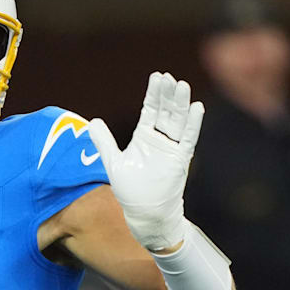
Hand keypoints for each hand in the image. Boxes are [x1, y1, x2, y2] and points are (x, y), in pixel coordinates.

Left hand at [87, 72, 203, 250]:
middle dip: (168, 94)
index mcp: (144, 137)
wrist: (144, 213)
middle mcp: (160, 140)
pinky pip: (188, 139)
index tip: (157, 76)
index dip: (154, 93)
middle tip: (169, 78)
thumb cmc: (130, 190)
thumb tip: (92, 121)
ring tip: (183, 85)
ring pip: (178, 121)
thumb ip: (104, 142)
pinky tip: (196, 108)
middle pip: (166, 111)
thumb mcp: (113, 162)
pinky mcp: (181, 160)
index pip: (150, 109)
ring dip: (181, 104)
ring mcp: (171, 149)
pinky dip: (193, 124)